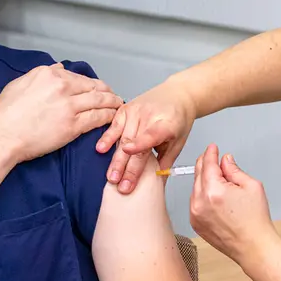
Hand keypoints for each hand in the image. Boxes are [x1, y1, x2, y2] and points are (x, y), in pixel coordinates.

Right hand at [0, 63, 123, 163]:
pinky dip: (108, 116)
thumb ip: (41, 74)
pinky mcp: (73, 124)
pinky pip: (97, 118)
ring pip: (99, 100)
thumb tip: (58, 67)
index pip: (77, 77)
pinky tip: (113, 117)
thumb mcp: (20, 84)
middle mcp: (62, 85)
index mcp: (49, 74)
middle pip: (93, 86)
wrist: (1, 135)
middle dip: (106, 91)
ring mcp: (69, 105)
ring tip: (118, 105)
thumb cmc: (4, 113)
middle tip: (114, 96)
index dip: (90, 84)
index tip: (96, 88)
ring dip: (112, 103)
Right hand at [97, 79, 195, 193]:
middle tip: (121, 185)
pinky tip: (100, 149)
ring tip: (111, 177)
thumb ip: (166, 160)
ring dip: (116, 160)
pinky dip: (107, 138)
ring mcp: (136, 111)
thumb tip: (155, 181)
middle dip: (127, 166)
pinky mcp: (126, 108)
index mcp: (167, 124)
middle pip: (134, 142)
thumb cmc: (178, 120)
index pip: (152, 134)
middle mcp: (150, 115)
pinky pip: (114, 126)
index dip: (140, 142)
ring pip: (122, 138)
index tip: (128, 151)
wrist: (177, 94)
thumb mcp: (179, 141)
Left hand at [189, 145, 277, 265]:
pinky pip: (195, 202)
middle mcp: (200, 202)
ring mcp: (195, 214)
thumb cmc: (255, 221)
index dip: (210, 153)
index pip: (208, 164)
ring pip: (195, 188)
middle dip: (207, 164)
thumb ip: (234, 170)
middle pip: (198, 174)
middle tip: (214, 159)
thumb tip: (225, 160)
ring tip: (220, 183)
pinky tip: (216, 198)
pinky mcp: (195, 223)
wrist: (253, 247)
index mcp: (214, 191)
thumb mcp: (251, 186)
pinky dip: (202, 195)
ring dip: (204, 180)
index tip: (213, 148)